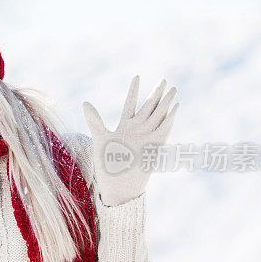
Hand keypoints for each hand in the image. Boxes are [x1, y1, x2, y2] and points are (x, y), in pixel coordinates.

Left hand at [82, 75, 178, 205]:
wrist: (118, 184)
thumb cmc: (107, 164)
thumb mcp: (99, 138)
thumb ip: (95, 120)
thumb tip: (85, 102)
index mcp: (123, 126)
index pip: (130, 104)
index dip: (134, 91)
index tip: (137, 76)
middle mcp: (137, 130)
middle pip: (148, 107)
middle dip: (156, 93)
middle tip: (164, 80)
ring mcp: (147, 136)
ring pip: (158, 114)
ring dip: (166, 102)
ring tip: (173, 88)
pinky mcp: (155, 145)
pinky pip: (164, 128)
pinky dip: (170, 117)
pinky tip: (175, 106)